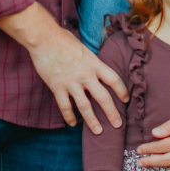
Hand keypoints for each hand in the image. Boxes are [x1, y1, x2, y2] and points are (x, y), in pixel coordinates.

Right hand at [0, 3, 127, 132]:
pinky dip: (69, 116)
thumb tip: (95, 68)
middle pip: (103, 98)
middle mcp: (86, 75)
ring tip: (98, 131)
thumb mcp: (84, 48)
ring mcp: (71, 83)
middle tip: (118, 124)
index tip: (126, 100)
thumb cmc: (63, 39)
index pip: (114, 80)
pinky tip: (72, 124)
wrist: (44, 39)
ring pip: (85, 106)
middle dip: (112, 113)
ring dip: (92, 121)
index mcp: (94, 63)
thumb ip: (91, 60)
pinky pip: (65, 106)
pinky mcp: (58, 87)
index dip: (122, 91)